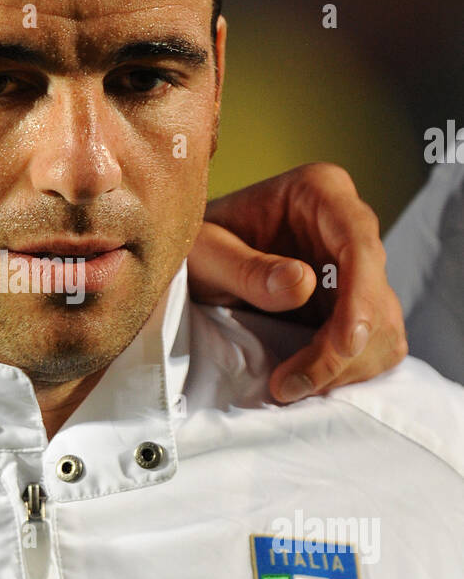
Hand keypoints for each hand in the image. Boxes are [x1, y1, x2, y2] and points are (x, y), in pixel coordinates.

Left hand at [188, 162, 406, 402]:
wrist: (195, 260)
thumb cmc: (196, 246)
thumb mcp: (205, 254)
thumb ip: (248, 269)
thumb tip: (304, 284)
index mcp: (319, 191)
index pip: (358, 240)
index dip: (360, 296)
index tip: (346, 343)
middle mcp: (347, 224)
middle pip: (376, 290)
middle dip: (344, 346)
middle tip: (290, 385)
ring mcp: (355, 266)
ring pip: (383, 324)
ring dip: (346, 366)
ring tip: (290, 386)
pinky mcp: (353, 303)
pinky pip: (374, 343)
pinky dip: (348, 371)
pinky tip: (307, 381)